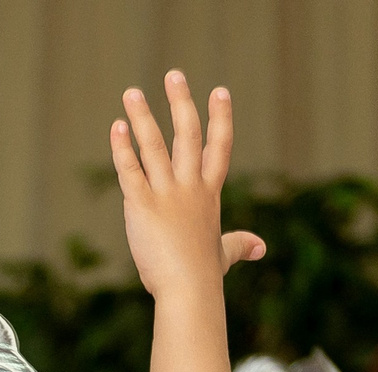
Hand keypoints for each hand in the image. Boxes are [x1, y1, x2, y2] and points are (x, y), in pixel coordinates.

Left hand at [110, 73, 265, 299]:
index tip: (220, 91)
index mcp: (208, 193)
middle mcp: (190, 187)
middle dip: (181, 102)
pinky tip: (116, 128)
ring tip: (131, 92)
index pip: (218, 147)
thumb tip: (261, 247)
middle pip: (188, 134)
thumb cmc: (203, 276)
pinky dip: (122, 148)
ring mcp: (166, 194)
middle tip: (173, 74)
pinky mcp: (142, 206)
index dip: (221, 117)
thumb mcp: (224, 254)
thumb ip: (240, 245)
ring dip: (142, 116)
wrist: (188, 291)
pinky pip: (131, 170)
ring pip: (154, 145)